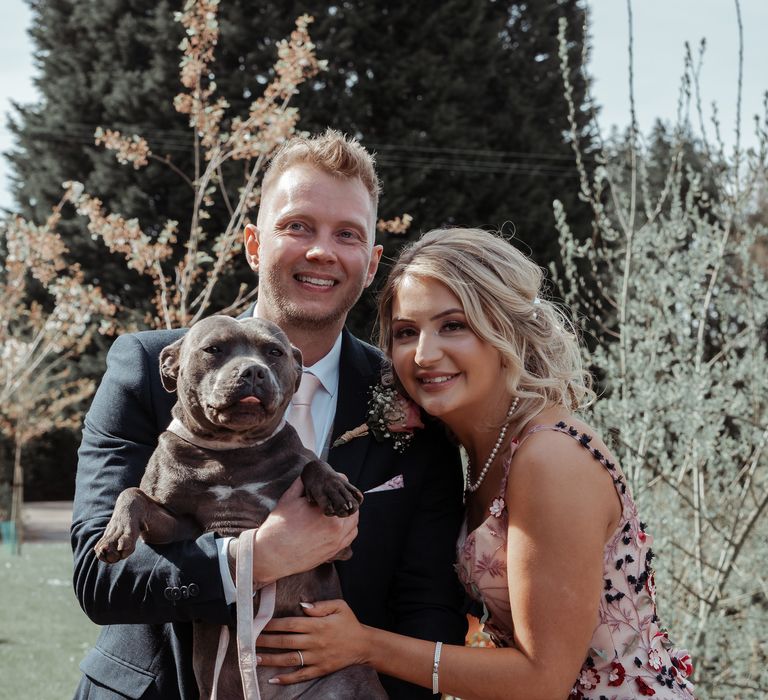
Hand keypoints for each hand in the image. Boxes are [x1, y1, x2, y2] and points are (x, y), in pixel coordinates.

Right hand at [231, 478, 358, 584]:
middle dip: (344, 500)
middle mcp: (335, 525)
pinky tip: (339, 526)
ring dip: (349, 514)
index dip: (338, 484)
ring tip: (338, 511)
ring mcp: (337, 540)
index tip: (333, 485)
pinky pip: (350, 537)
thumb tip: (309, 474)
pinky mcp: (334, 551)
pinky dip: (349, 529)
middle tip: (336, 498)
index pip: (341, 489)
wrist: (273, 554)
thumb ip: (303, 484)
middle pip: (351, 506)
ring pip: (354, 522)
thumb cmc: (278, 527)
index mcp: (325, 510)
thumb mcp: (289, 498)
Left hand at [256, 599, 369, 684]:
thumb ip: (320, 605)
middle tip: (249, 641)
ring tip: (255, 658)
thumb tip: (302, 605)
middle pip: (285, 641)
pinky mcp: (319, 669)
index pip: (290, 624)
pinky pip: (300, 675)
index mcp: (317, 625)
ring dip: (271, 659)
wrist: (364, 645)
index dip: (273, 624)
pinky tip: (273, 679)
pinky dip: (286, 678)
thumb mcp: (339, 606)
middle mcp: (314, 641)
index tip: (259, 623)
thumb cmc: (350, 623)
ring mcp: (316, 657)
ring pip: (289, 659)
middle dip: (266, 641)